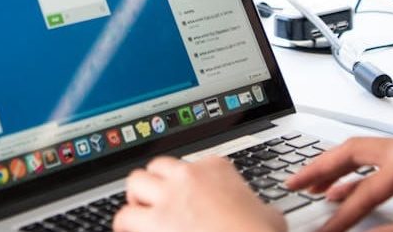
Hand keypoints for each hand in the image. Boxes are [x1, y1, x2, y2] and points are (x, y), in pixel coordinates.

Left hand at [113, 155, 286, 231]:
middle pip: (158, 167)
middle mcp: (190, 176)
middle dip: (155, 183)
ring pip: (136, 182)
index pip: (191, 166)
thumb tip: (262, 213)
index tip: (187, 199)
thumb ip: (257, 206)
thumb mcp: (268, 214)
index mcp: (217, 168)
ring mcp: (170, 196)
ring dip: (136, 199)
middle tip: (156, 202)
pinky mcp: (156, 221)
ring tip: (139, 215)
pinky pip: (124, 217)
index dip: (187, 185)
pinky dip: (125, 225)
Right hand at [284, 136, 392, 231]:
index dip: (342, 215)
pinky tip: (340, 194)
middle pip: (353, 151)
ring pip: (362, 156)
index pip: (366, 187)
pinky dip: (353, 180)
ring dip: (333, 171)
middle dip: (321, 168)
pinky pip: (376, 169)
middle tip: (294, 184)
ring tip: (308, 186)